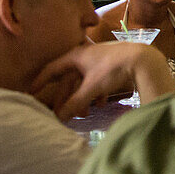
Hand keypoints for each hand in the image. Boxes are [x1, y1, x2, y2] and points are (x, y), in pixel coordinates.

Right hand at [31, 42, 174, 120]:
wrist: (144, 60)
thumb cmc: (114, 69)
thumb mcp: (91, 88)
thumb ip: (75, 103)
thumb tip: (59, 118)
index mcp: (77, 56)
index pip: (52, 68)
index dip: (40, 81)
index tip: (31, 92)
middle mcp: (86, 55)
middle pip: (70, 79)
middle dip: (66, 98)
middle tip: (61, 114)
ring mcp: (100, 60)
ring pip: (85, 82)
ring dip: (82, 98)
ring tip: (84, 114)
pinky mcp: (113, 66)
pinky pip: (98, 81)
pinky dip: (96, 94)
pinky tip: (100, 104)